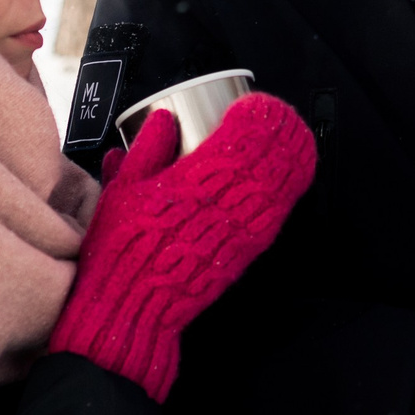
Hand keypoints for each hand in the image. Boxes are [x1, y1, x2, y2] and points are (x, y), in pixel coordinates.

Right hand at [47, 93, 317, 400]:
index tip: (253, 103)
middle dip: (276, 132)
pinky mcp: (245, 254)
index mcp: (187, 184)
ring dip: (288, 158)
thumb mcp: (121, 194)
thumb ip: (144, 153)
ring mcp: (237, 231)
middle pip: (263, 160)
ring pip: (276, 186)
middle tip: (278, 115)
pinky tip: (290, 177)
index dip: (251, 118)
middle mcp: (219, 206)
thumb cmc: (121, 255)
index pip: (234, 141)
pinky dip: (286, 191)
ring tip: (293, 137)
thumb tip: (161, 120)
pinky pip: (274, 216)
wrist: (134, 311)